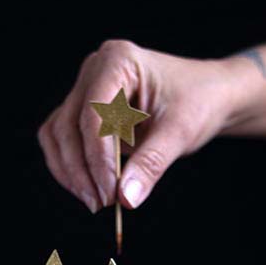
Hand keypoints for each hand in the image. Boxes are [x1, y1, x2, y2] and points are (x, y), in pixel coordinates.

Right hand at [38, 40, 257, 211]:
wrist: (207, 95)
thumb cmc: (198, 102)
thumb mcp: (180, 132)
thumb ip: (151, 164)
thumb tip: (126, 199)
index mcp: (118, 60)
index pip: (93, 114)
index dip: (98, 159)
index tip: (110, 194)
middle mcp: (94, 70)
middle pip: (68, 126)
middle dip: (81, 170)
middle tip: (103, 203)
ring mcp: (85, 90)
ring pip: (57, 135)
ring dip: (70, 172)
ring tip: (97, 201)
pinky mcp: (83, 112)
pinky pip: (62, 142)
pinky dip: (71, 169)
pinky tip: (91, 189)